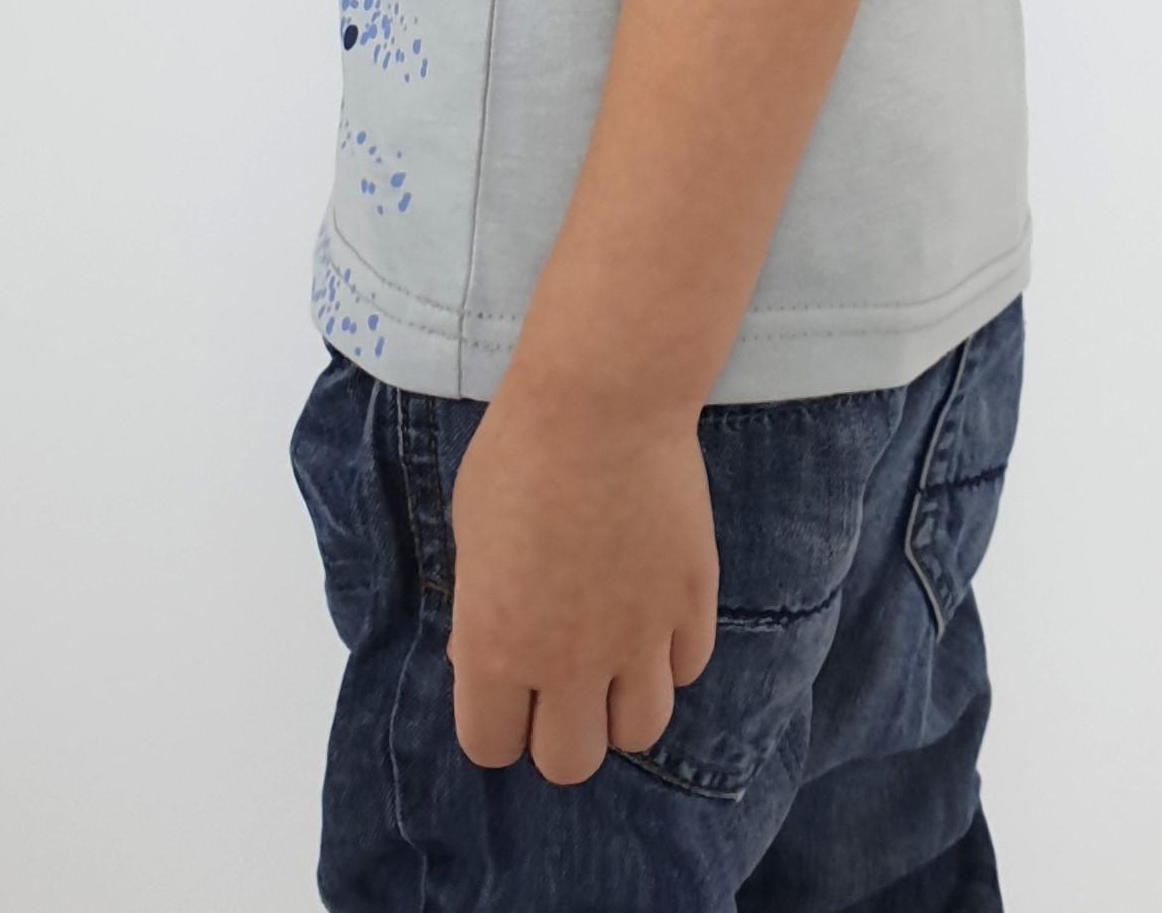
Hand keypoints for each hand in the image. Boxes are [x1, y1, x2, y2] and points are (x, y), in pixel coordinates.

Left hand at [444, 365, 720, 785]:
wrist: (603, 399)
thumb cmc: (521, 452)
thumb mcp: (471, 534)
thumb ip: (480, 612)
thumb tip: (484, 658)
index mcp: (498, 647)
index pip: (492, 748)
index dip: (497, 725)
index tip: (506, 693)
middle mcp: (568, 661)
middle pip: (571, 762)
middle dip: (562, 730)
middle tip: (562, 683)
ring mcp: (638, 637)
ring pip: (640, 731)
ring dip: (623, 705)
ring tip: (614, 658)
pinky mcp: (691, 603)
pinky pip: (687, 668)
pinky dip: (671, 654)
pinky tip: (654, 610)